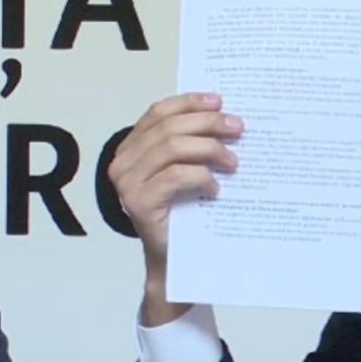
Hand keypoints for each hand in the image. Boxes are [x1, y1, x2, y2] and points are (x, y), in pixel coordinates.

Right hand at [108, 92, 242, 324]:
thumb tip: (227, 117)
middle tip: (238, 129)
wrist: (176, 260)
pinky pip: (175, 176)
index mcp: (133, 147)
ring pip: (173, 147)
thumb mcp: (188, 170)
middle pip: (169, 127)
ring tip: (233, 161)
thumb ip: (193, 144)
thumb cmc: (185, 213)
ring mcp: (126, 182)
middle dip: (208, 123)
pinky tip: (216, 188)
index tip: (220, 101)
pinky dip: (201, 177)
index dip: (190, 103)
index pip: (159, 112)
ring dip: (210, 149)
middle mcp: (122, 162)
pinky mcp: (138, 202)